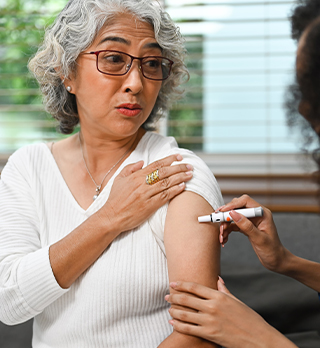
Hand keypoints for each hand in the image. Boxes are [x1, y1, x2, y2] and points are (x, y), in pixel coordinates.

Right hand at [98, 154, 192, 234]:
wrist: (112, 217)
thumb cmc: (115, 199)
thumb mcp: (119, 179)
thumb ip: (130, 168)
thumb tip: (142, 162)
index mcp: (136, 176)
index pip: (156, 165)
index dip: (169, 160)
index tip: (179, 157)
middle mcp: (142, 184)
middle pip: (164, 172)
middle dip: (179, 168)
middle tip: (189, 166)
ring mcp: (146, 195)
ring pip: (166, 183)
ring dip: (180, 178)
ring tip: (190, 175)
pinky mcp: (149, 206)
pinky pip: (165, 196)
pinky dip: (175, 191)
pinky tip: (183, 187)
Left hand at [165, 279, 296, 347]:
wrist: (259, 339)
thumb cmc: (249, 319)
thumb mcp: (237, 301)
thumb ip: (224, 290)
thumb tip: (217, 279)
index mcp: (219, 296)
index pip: (195, 287)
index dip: (182, 284)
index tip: (173, 283)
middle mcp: (213, 307)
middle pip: (187, 299)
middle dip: (174, 296)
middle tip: (166, 295)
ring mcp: (210, 321)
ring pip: (185, 314)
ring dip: (174, 310)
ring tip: (168, 307)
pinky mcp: (210, 334)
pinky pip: (188, 329)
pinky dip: (178, 325)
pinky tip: (172, 322)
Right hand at [219, 194, 287, 272]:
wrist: (276, 261)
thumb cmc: (272, 251)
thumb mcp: (259, 239)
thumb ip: (246, 226)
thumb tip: (233, 214)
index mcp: (262, 213)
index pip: (245, 201)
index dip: (232, 204)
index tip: (222, 212)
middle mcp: (256, 215)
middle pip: (237, 208)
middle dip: (226, 216)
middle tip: (217, 222)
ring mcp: (250, 221)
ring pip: (233, 217)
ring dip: (225, 226)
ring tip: (221, 236)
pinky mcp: (246, 227)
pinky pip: (233, 225)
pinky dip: (227, 231)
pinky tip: (224, 239)